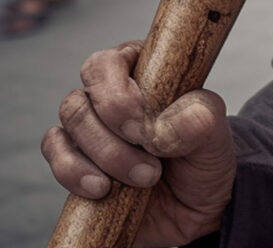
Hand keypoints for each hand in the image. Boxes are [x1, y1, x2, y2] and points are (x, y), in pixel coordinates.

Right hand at [43, 41, 235, 247]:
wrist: (197, 207)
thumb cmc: (204, 157)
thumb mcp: (215, 133)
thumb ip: (200, 117)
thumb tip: (165, 124)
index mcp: (139, 70)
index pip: (105, 65)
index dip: (116, 97)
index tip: (144, 131)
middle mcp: (107, 95)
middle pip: (79, 101)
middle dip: (113, 139)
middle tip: (153, 164)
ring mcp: (89, 129)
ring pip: (67, 128)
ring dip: (105, 158)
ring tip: (145, 179)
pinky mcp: (76, 162)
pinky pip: (57, 157)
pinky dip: (75, 175)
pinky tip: (104, 189)